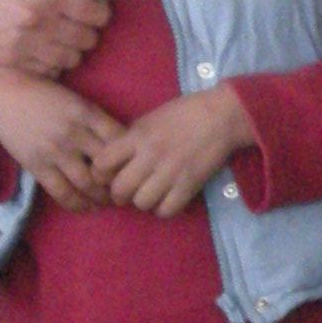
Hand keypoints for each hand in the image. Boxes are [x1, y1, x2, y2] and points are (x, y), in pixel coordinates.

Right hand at [0, 0, 107, 76]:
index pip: (98, 15)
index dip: (100, 10)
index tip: (91, 6)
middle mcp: (38, 24)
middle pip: (88, 41)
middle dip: (88, 29)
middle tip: (75, 20)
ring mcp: (21, 46)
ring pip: (71, 60)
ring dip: (72, 48)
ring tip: (59, 34)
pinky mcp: (6, 61)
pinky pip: (47, 73)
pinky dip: (52, 62)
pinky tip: (44, 47)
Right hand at [0, 71, 119, 210]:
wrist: (1, 96)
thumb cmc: (43, 95)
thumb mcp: (74, 99)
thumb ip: (96, 119)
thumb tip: (125, 142)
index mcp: (86, 112)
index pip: (120, 139)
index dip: (132, 156)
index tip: (137, 166)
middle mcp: (73, 132)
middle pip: (107, 165)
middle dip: (121, 182)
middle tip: (129, 190)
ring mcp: (54, 151)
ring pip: (87, 183)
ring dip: (102, 198)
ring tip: (110, 202)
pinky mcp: (37, 166)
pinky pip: (62, 192)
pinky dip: (78, 204)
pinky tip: (87, 207)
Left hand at [89, 83, 255, 219]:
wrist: (221, 116)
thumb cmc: (184, 112)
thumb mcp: (150, 118)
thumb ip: (131, 139)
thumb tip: (115, 159)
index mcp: (137, 136)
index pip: (102, 163)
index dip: (100, 173)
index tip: (107, 175)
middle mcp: (150, 156)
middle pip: (120, 189)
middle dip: (118, 194)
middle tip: (126, 192)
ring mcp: (170, 172)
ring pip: (141, 202)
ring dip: (142, 201)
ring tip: (149, 194)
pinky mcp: (189, 185)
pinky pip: (166, 210)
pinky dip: (163, 209)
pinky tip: (166, 200)